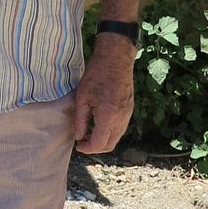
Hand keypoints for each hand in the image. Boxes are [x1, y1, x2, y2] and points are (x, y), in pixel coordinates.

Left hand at [73, 36, 136, 153]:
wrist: (116, 59)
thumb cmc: (97, 75)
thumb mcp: (82, 98)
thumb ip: (80, 120)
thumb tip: (78, 136)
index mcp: (108, 117)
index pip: (98, 144)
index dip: (87, 148)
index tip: (77, 145)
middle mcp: (121, 119)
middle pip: (109, 145)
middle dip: (95, 147)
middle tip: (82, 141)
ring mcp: (127, 115)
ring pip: (116, 138)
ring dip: (102, 140)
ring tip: (88, 133)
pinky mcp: (129, 110)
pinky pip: (120, 129)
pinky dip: (109, 132)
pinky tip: (98, 125)